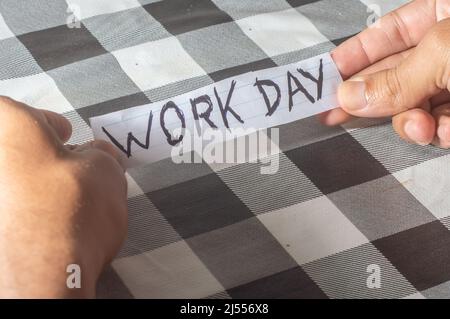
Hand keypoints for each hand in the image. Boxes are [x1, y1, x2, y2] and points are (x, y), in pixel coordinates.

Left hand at [0, 97, 127, 297]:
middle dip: (42, 156)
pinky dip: (21, 211)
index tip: (67, 136)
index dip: (49, 123)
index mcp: (6, 127)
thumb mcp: (105, 170)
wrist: (42, 271)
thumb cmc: (72, 207)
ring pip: (11, 181)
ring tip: (62, 204)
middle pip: (14, 149)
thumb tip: (98, 154)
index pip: (23, 113)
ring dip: (33, 185)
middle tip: (69, 171)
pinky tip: (45, 226)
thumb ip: (101, 154)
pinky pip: (9, 209)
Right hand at [322, 0, 449, 146]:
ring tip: (419, 126)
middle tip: (340, 113)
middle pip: (394, 76)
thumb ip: (396, 79)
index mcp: (444, 12)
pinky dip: (438, 133)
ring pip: (413, 106)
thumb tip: (351, 96)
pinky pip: (438, 124)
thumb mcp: (444, 54)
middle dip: (376, 101)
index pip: (386, 33)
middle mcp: (448, 47)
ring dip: (411, 123)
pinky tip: (444, 131)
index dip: (353, 55)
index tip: (325, 76)